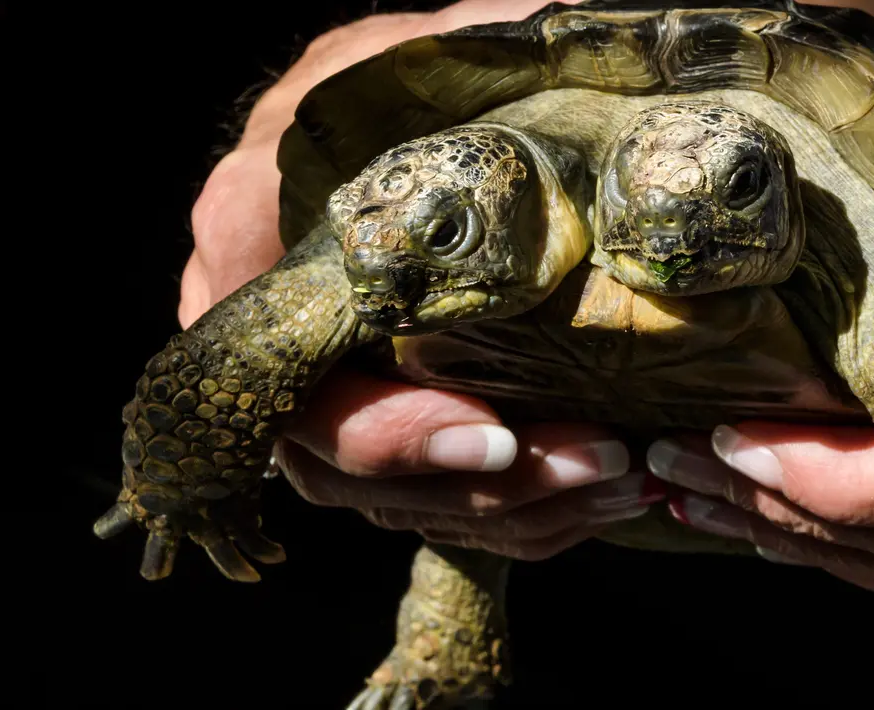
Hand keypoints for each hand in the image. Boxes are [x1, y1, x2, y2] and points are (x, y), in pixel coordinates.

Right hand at [185, 0, 662, 560]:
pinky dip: (521, 514)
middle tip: (594, 460)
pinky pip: (439, 502)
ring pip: (399, 502)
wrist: (430, 110)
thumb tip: (556, 76)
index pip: (284, 386)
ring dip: (516, 509)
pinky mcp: (393, 416)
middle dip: (476, 485)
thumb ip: (462, 64)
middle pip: (342, 470)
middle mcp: (276, 333)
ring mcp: (332, 384)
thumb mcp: (441, 48)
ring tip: (618, 476)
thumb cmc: (428, 75)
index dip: (382, 436)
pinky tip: (601, 490)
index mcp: (254, 239)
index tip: (494, 434)